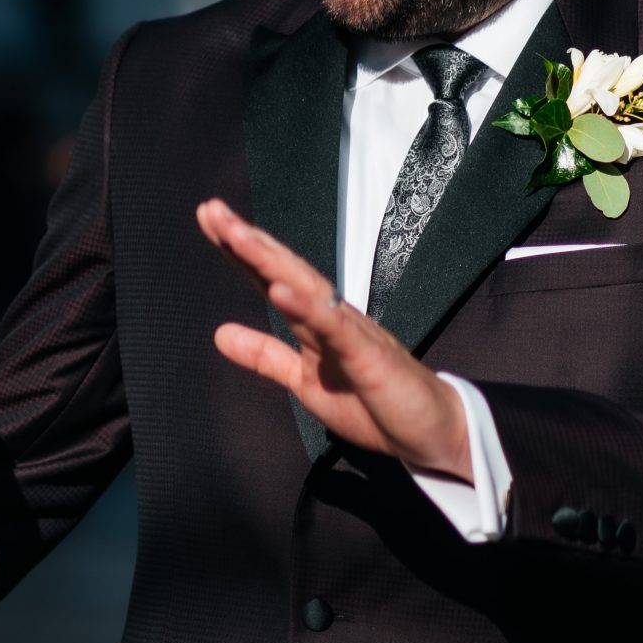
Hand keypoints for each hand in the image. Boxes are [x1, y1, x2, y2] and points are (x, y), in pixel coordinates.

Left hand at [196, 199, 470, 478]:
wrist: (433, 433)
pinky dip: (306, 307)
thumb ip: (267, 356)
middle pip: (284, 270)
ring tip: (238, 236)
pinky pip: (335, 327)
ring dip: (271, 260)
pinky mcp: (368, 355)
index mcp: (314, 322)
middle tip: (212, 210)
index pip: (271, 278)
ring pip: (306, 287)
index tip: (209, 219)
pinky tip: (280, 290)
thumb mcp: (305, 381)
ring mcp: (351, 332)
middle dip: (247, 240)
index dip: (239, 251)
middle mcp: (332, 317)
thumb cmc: (376, 404)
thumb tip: (220, 334)